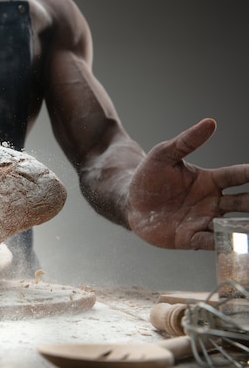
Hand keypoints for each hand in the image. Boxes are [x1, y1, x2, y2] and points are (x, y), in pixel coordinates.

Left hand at [127, 118, 248, 249]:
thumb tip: (210, 122)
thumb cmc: (149, 177)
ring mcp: (203, 220)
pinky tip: (234, 245)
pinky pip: (210, 241)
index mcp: (211, 180)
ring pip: (232, 225)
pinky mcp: (190, 237)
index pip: (237, 176)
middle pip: (243, 202)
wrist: (130, 202)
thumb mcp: (164, 155)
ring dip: (246, 227)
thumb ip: (187, 141)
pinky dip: (222, 243)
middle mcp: (213, 202)